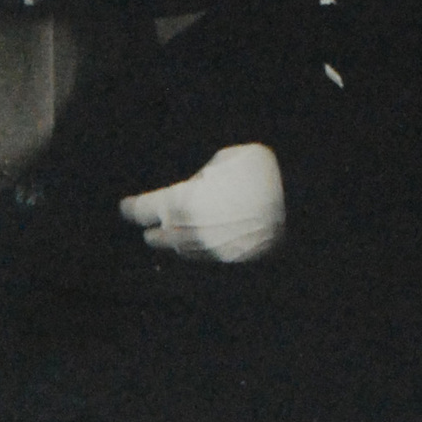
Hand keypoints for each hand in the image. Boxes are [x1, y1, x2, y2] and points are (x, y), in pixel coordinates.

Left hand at [120, 144, 285, 263]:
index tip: (124, 207)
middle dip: (153, 229)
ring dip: (174, 243)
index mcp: (180, 201)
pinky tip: (200, 244)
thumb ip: (203, 174)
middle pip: (158, 236)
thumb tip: (201, 184)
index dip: (131, 208)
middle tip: (148, 226)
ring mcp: (207, 250)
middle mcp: (187, 231)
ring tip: (169, 237)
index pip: (143, 209)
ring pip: (180, 250)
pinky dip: (196, 250)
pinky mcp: (226, 262)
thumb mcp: (226, 158)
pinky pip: (202, 257)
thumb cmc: (260, 175)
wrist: (297, 209)